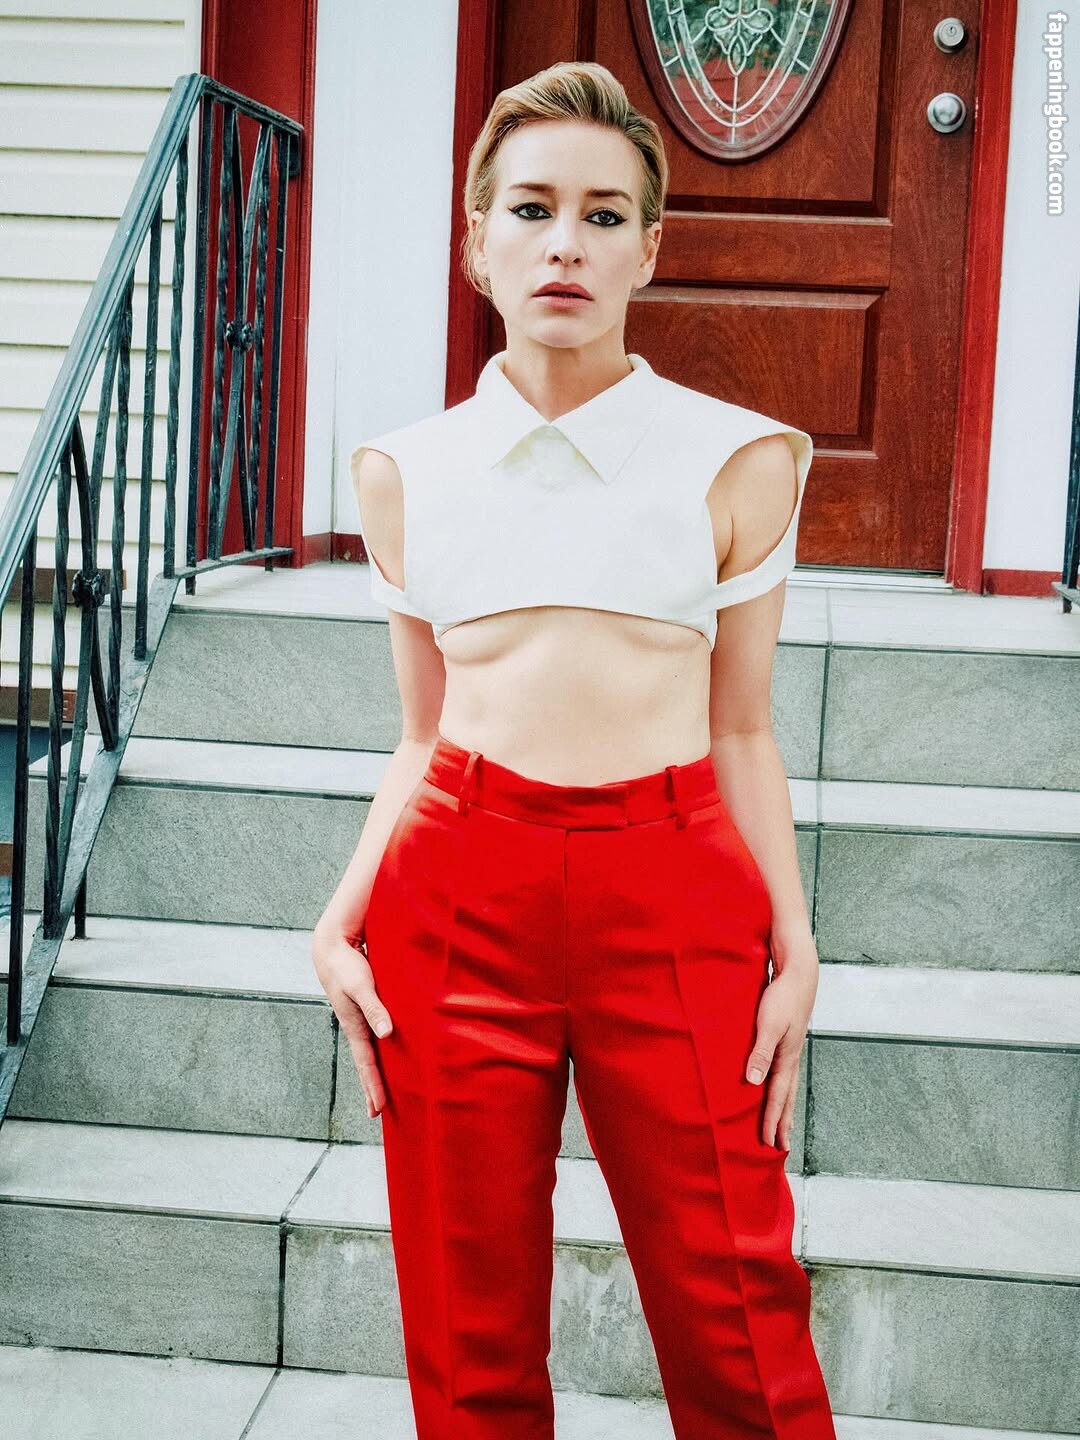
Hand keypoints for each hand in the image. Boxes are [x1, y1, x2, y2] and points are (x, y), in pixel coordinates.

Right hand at [311, 922, 392, 1119]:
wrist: (330, 947)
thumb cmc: (346, 966)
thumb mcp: (362, 986)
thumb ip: (374, 1008)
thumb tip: (385, 1034)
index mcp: (354, 1026)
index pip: (366, 1064)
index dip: (373, 1087)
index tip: (378, 1109)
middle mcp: (355, 1026)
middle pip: (365, 1063)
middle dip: (370, 1088)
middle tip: (375, 1113)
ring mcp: (357, 1018)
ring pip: (369, 1051)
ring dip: (374, 1071)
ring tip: (379, 1089)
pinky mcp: (363, 1007)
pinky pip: (372, 1035)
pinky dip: (378, 1050)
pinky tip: (384, 1051)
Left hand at [744, 940, 819, 1150]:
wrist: (799, 976)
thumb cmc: (781, 998)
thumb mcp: (768, 1025)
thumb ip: (760, 1053)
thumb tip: (753, 1083)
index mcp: (786, 1059)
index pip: (776, 1098)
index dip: (770, 1122)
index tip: (768, 1145)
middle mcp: (791, 1059)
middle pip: (786, 1099)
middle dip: (782, 1124)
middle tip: (780, 1148)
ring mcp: (791, 1051)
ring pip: (787, 1088)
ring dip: (784, 1110)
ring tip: (782, 1127)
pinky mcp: (787, 1042)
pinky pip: (784, 1075)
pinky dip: (781, 1090)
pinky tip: (775, 1089)